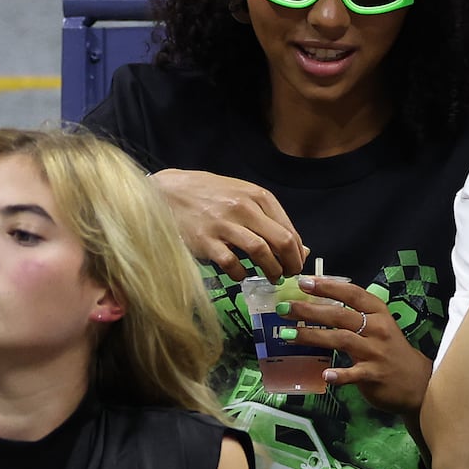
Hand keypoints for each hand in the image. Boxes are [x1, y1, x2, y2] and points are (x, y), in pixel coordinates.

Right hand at [151, 169, 306, 280]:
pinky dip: (241, 274)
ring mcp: (224, 225)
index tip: (296, 263)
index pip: (290, 229)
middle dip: (291, 263)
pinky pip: (232, 263)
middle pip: (282, 241)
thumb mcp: (244, 197)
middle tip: (289, 274)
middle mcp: (244, 208)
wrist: (169, 191)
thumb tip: (299, 249)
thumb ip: (270, 219)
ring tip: (272, 277)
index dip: (298, 252)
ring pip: (261, 252)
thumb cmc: (211, 195)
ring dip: (271, 270)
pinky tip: (241, 274)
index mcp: (257, 196)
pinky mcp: (205, 241)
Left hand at [279, 276, 431, 414]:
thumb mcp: (378, 326)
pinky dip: (339, 375)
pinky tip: (324, 375)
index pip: (352, 294)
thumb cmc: (390, 350)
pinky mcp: (374, 375)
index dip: (328, 286)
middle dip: (309, 310)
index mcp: (378, 313)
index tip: (304, 281)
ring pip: (341, 339)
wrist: (416, 381)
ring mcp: (376, 352)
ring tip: (288, 335)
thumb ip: (353, 316)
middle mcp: (378, 329)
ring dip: (313, 336)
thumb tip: (317, 303)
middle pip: (340, 315)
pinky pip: (353, 374)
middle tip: (284, 307)